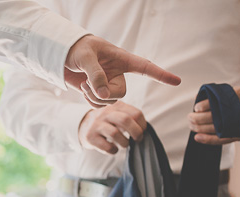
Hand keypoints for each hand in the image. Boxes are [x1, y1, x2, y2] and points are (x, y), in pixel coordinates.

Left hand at [65, 35, 180, 107]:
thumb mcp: (85, 58)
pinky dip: (90, 101)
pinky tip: (84, 89)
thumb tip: (105, 95)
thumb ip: (95, 75)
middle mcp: (118, 73)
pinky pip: (99, 105)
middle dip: (103, 93)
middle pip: (121, 93)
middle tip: (88, 82)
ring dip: (94, 97)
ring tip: (84, 83)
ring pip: (109, 102)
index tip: (177, 81)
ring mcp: (109, 83)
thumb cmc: (76, 48)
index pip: (145, 67)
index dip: (161, 75)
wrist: (62, 55)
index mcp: (121, 59)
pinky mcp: (99, 91)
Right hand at [78, 101, 146, 154]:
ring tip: (124, 145)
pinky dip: (113, 150)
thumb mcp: (118, 114)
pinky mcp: (90, 136)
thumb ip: (130, 118)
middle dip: (136, 132)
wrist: (84, 126)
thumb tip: (143, 131)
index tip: (142, 131)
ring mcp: (96, 124)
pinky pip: (106, 146)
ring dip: (124, 143)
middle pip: (125, 120)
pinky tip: (113, 149)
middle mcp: (105, 113)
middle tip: (138, 139)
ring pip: (115, 133)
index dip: (142, 125)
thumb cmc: (108, 122)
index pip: (135, 113)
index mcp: (116, 106)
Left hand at [188, 86, 239, 144]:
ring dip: (199, 128)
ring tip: (192, 125)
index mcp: (239, 96)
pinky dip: (207, 139)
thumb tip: (197, 97)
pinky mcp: (238, 135)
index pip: (217, 101)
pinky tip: (198, 137)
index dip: (203, 105)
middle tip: (190, 117)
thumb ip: (218, 93)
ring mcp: (239, 124)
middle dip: (197, 118)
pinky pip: (220, 139)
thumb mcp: (236, 92)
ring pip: (214, 128)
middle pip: (213, 116)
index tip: (197, 107)